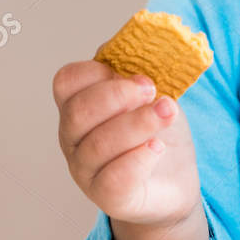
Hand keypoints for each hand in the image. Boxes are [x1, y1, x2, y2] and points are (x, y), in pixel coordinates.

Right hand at [52, 60, 202, 230]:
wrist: (172, 182)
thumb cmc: (155, 132)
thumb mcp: (151, 95)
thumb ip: (140, 71)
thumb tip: (146, 41)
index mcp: (79, 105)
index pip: (67, 82)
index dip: (97, 72)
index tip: (136, 74)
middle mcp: (73, 138)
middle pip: (77, 112)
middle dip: (117, 96)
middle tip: (151, 89)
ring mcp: (86, 171)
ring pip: (99, 145)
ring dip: (138, 123)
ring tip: (168, 112)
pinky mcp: (107, 198)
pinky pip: (114, 179)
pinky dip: (138, 158)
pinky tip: (158, 147)